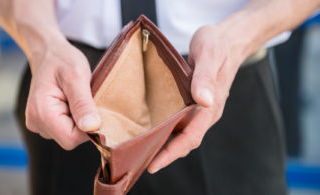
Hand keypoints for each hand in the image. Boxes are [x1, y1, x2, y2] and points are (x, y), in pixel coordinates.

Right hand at [25, 38, 100, 149]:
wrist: (48, 53)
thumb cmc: (62, 60)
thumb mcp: (77, 76)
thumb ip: (83, 103)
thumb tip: (92, 128)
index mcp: (41, 112)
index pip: (71, 138)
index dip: (87, 128)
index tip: (92, 106)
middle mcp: (36, 123)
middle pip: (70, 139)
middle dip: (82, 122)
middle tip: (82, 98)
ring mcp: (39, 124)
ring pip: (69, 135)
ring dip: (78, 119)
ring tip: (74, 97)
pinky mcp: (44, 123)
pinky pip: (65, 129)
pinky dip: (73, 118)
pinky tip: (71, 102)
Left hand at [148, 25, 245, 172]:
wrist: (228, 40)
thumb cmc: (217, 44)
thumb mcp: (210, 54)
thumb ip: (205, 77)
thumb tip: (204, 100)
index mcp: (210, 106)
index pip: (191, 137)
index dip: (171, 153)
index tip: (153, 165)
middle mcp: (207, 112)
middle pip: (186, 141)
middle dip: (165, 154)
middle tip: (139, 161)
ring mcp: (202, 109)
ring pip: (183, 134)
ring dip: (166, 145)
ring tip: (143, 152)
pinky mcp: (196, 103)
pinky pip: (182, 123)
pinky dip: (169, 131)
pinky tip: (154, 131)